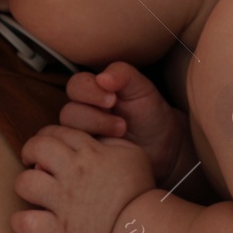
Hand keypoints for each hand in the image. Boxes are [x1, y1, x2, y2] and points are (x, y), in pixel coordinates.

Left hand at [11, 125, 154, 232]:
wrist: (144, 227)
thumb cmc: (139, 190)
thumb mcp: (132, 154)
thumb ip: (108, 141)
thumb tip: (90, 138)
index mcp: (90, 152)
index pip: (57, 131)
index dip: (48, 135)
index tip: (48, 145)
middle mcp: (73, 173)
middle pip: (36, 147)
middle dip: (29, 151)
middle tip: (32, 160)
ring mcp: (64, 201)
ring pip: (25, 182)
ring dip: (24, 184)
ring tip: (31, 189)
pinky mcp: (60, 229)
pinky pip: (26, 222)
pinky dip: (21, 222)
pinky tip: (26, 220)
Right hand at [59, 62, 189, 185]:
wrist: (164, 146)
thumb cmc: (150, 113)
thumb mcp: (142, 89)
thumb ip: (123, 74)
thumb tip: (102, 77)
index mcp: (93, 93)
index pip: (76, 86)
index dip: (89, 91)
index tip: (113, 99)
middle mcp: (83, 113)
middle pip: (68, 112)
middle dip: (93, 117)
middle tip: (121, 124)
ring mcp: (82, 137)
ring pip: (68, 134)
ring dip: (95, 133)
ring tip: (121, 135)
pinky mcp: (85, 157)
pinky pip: (73, 155)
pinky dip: (88, 152)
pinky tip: (110, 150)